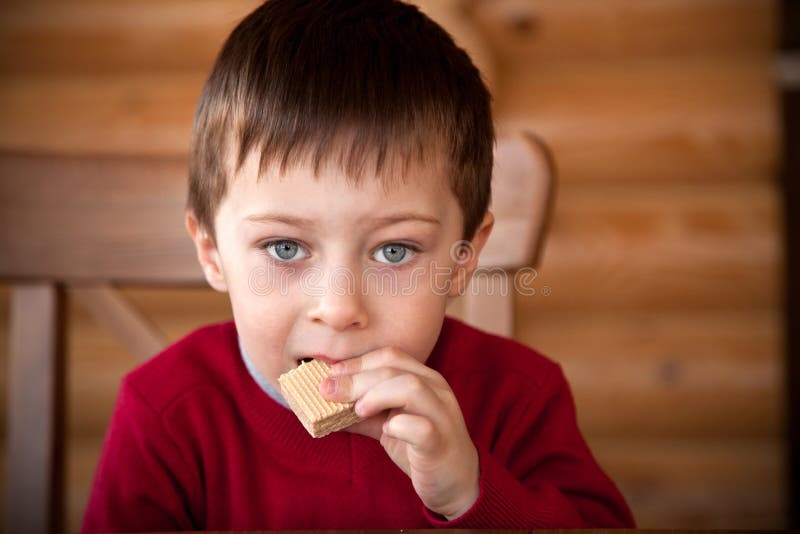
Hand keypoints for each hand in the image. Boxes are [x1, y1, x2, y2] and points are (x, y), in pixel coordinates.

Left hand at [319, 347, 479, 519]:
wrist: (457, 482)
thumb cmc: (421, 448)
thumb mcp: (388, 425)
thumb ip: (362, 413)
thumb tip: (325, 405)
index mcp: (424, 379)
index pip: (391, 355)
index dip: (358, 361)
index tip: (332, 375)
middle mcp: (436, 390)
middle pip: (394, 368)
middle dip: (356, 378)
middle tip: (328, 391)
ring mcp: (441, 415)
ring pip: (410, 387)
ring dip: (376, 394)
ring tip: (357, 410)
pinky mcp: (440, 442)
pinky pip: (420, 427)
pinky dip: (398, 425)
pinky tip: (386, 431)